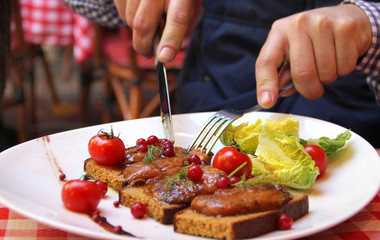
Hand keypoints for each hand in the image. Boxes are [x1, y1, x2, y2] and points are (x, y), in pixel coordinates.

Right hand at [113, 0, 194, 62]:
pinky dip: (127, 16)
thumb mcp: (183, 2)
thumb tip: (162, 52)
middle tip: (148, 53)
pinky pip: (120, 10)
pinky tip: (138, 9)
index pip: (178, 18)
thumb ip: (176, 24)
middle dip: (144, 45)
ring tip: (148, 22)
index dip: (170, 40)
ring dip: (136, 29)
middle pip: (143, 23)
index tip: (163, 58)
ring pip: (129, 19)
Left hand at [255, 4, 371, 107]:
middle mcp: (298, 25)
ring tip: (327, 63)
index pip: (266, 62)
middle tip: (313, 88)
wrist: (343, 17)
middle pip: (302, 74)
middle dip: (309, 90)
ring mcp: (322, 24)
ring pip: (326, 73)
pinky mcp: (346, 28)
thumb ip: (282, 75)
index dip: (266, 85)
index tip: (267, 102)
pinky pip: (345, 67)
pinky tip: (339, 56)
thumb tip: (275, 96)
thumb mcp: (291, 52)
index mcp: (279, 32)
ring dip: (327, 78)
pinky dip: (343, 70)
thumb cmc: (312, 40)